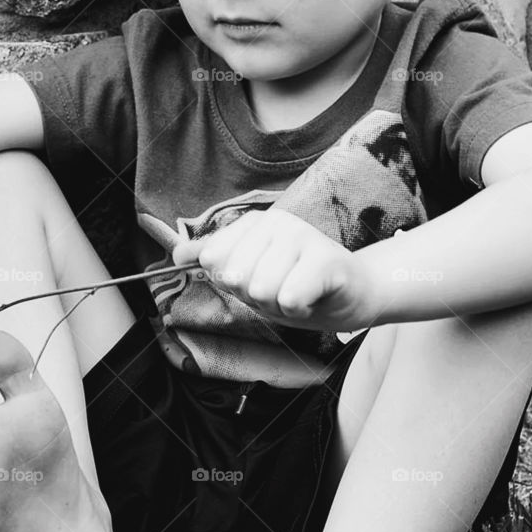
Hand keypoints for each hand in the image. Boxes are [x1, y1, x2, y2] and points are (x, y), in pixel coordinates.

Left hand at [171, 207, 371, 331]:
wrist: (354, 295)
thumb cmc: (300, 285)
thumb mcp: (252, 274)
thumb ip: (217, 261)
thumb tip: (177, 255)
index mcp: (256, 223)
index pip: (213, 260)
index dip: (233, 283)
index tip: (259, 278)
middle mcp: (277, 221)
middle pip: (235, 278)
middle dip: (257, 298)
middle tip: (283, 289)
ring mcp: (303, 235)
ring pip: (261, 290)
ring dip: (279, 305)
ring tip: (299, 293)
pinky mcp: (326, 258)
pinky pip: (289, 298)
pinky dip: (298, 310)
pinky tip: (312, 298)